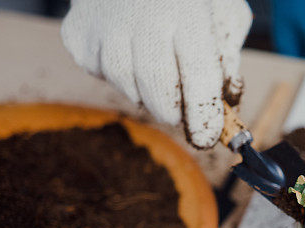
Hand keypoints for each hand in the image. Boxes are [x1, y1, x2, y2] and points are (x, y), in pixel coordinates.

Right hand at [61, 0, 251, 148]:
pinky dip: (116, 73)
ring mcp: (103, 23)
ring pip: (124, 84)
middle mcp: (142, 15)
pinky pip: (97, 71)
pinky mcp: (76, 31)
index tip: (206, 138)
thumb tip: (223, 104)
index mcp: (186, 11)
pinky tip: (126, 49)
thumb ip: (228, 57)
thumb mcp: (223, 13)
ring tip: (153, 70)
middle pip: (156, 87)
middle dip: (171, 111)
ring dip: (143, 91)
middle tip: (178, 114)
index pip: (198, 73)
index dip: (203, 112)